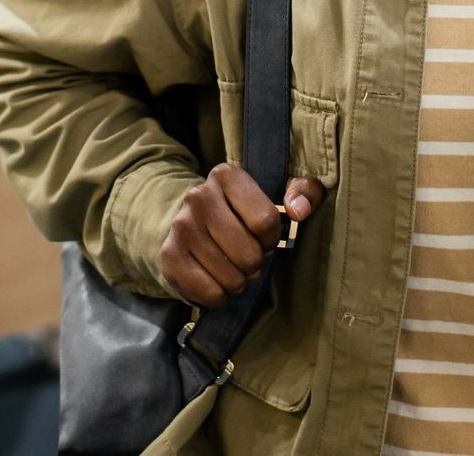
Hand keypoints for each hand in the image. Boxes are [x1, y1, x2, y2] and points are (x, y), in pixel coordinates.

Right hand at [160, 164, 323, 308]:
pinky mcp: (168, 255)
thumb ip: (304, 192)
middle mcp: (198, 196)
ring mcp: (180, 226)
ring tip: (229, 267)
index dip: (270, 240)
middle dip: (254, 264)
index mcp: (227, 176)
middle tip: (245, 258)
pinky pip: (210, 293)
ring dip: (237, 282)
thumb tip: (299, 210)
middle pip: (249, 254)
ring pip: (231, 278)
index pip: (265, 221)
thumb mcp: (279, 196)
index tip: (262, 239)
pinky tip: (213, 280)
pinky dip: (218, 296)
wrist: (193, 229)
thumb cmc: (243, 215)